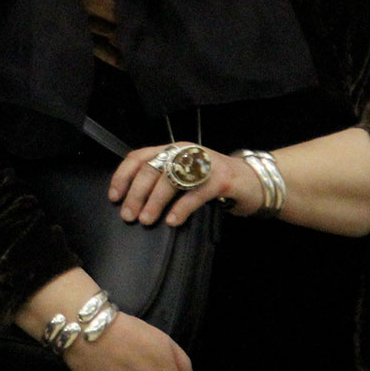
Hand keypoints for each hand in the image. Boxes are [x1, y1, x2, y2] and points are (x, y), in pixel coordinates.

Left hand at [110, 143, 260, 224]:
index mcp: (172, 149)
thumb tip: (132, 200)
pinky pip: (196, 194)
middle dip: (136, 194)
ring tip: (146, 220)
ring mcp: (204, 164)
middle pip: (152, 170)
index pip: (139, 157)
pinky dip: (181, 208)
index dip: (123, 176)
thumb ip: (163, 179)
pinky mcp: (221, 179)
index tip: (114, 197)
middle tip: (128, 215)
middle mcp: (186, 152)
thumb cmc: (213, 181)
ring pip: (171, 180)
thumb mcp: (185, 174)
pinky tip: (173, 221)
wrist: (255, 181)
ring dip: (154, 202)